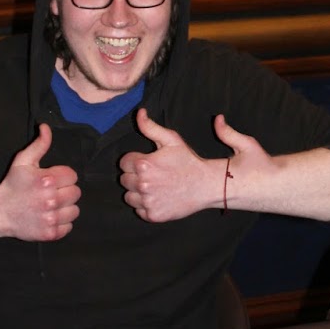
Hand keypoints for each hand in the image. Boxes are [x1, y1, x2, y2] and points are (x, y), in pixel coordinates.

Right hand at [0, 124, 79, 240]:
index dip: (63, 176)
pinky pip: (69, 226)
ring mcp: (51, 218)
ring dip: (65, 208)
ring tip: (51, 205)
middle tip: (52, 193)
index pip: (72, 176)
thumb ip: (39, 144)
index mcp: (47, 180)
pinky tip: (49, 217)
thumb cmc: (12, 185)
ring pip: (75, 211)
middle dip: (65, 191)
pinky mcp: (50, 233)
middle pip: (76, 193)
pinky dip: (62, 223)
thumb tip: (46, 128)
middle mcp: (51, 200)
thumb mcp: (23, 161)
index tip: (52, 179)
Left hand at [120, 108, 258, 221]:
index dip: (135, 161)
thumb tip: (139, 113)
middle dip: (135, 176)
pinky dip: (146, 206)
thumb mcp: (172, 140)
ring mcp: (147, 202)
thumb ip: (151, 127)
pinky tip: (159, 198)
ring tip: (155, 186)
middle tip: (153, 174)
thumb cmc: (188, 161)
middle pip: (124, 180)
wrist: (206, 185)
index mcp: (143, 164)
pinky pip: (139, 210)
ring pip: (129, 196)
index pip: (123, 162)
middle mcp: (143, 184)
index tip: (148, 162)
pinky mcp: (153, 215)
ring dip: (137, 192)